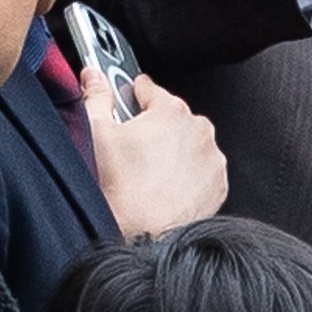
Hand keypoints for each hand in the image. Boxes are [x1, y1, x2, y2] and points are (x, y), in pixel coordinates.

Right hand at [81, 68, 227, 238]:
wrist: (141, 234)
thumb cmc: (120, 188)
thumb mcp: (96, 132)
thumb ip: (96, 96)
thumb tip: (94, 77)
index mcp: (171, 111)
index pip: (149, 88)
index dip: (132, 93)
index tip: (125, 99)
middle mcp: (198, 131)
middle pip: (171, 117)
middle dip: (152, 126)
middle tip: (131, 146)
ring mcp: (211, 159)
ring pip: (188, 144)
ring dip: (172, 150)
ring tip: (146, 171)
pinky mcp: (217, 185)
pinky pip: (201, 169)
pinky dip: (186, 173)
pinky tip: (163, 185)